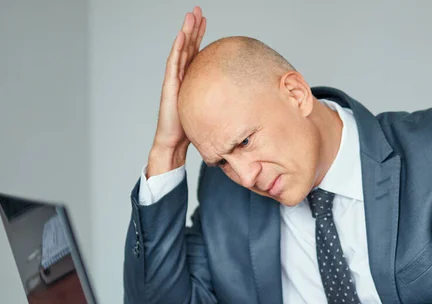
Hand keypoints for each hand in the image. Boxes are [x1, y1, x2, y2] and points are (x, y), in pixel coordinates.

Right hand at [147, 6, 206, 177]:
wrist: (174, 141)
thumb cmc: (190, 127)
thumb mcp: (209, 109)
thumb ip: (219, 100)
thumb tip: (241, 98)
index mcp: (189, 78)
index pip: (195, 52)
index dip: (199, 36)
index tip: (205, 22)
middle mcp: (180, 75)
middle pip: (188, 46)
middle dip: (193, 28)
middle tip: (198, 11)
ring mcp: (174, 79)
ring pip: (180, 50)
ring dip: (185, 32)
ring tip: (190, 16)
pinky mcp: (170, 86)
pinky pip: (174, 63)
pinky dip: (178, 49)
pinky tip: (182, 36)